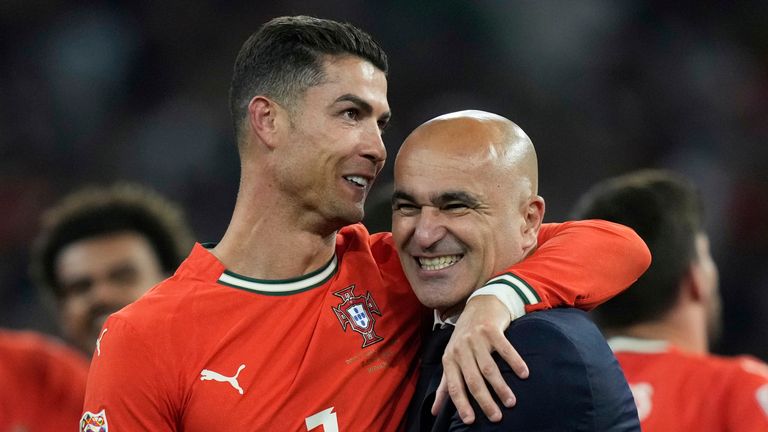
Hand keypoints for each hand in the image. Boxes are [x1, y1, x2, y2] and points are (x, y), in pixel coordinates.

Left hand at [433, 295, 528, 423]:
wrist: (480, 305)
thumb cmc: (465, 338)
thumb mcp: (452, 359)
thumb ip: (444, 386)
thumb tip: (433, 412)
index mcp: (449, 359)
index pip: (454, 386)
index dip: (461, 404)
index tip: (470, 421)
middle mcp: (460, 349)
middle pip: (473, 380)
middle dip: (485, 401)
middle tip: (497, 417)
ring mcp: (476, 338)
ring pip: (488, 368)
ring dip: (501, 387)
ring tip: (511, 402)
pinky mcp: (491, 329)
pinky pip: (505, 349)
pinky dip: (515, 362)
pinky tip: (524, 374)